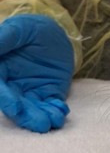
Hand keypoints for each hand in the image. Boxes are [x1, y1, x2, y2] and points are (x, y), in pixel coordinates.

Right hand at [0, 15, 73, 132]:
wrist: (55, 34)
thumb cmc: (31, 28)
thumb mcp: (19, 29)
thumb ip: (5, 39)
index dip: (6, 99)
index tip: (15, 108)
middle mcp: (12, 85)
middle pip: (16, 104)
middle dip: (27, 116)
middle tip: (41, 124)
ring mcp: (30, 91)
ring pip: (33, 108)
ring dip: (42, 116)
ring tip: (53, 122)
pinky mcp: (48, 93)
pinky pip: (51, 105)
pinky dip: (56, 110)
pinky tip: (61, 111)